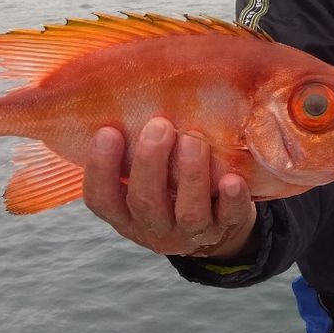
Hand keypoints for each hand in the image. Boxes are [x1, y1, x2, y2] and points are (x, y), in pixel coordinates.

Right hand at [82, 117, 258, 258]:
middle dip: (150, 162)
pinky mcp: (227, 228)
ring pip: (188, 211)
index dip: (100, 168)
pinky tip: (232, 178)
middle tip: (159, 126)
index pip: (101, 198)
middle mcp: (155, 227)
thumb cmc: (171, 191)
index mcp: (126, 214)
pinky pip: (229, 217)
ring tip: (193, 139)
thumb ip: (133, 153)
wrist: (215, 231)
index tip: (107, 131)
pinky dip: (232, 199)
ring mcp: (191, 232)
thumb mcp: (145, 180)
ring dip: (190, 175)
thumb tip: (124, 99)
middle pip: (145, 202)